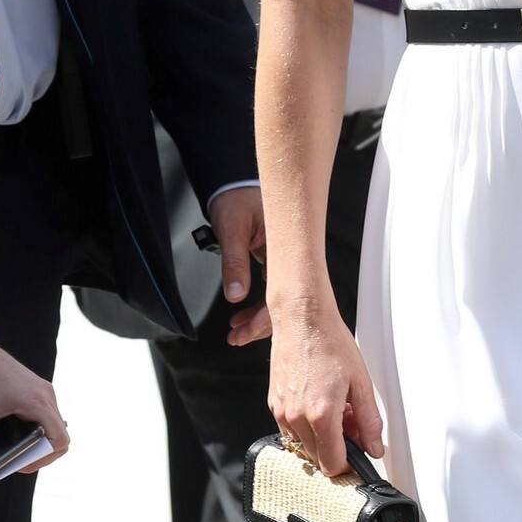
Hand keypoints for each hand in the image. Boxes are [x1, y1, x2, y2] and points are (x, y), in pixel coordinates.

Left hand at [0, 338, 67, 493]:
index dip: (44, 460)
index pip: (60, 441)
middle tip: (15, 463)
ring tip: (13, 451)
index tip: (21, 465)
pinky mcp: (35, 389)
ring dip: (38, 443)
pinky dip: (34, 431)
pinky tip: (12, 436)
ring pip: (53, 427)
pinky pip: (45, 417)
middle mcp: (45, 395)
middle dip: (40, 455)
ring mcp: (42, 390)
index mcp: (36, 401)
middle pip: (59, 437)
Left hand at [209, 186, 270, 342]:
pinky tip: (242, 313)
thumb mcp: (232, 229)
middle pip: (283, 300)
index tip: (249, 330)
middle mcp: (289, 255)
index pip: (283, 291)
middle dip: (260, 324)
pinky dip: (256, 303)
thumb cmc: (237, 197)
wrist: (234, 184)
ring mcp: (284, 259)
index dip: (267, 316)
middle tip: (238, 337)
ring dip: (257, 316)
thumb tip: (235, 295)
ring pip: (277, 297)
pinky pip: (271, 288)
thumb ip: (234, 262)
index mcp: (285, 244)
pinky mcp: (275, 261)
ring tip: (237, 331)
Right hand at [268, 294, 383, 475]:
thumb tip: (374, 447)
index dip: (348, 463)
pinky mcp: (273, 404)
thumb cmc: (330, 343)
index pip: (333, 464)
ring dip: (320, 437)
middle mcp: (297, 417)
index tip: (356, 453)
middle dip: (336, 447)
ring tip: (334, 409)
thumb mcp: (361, 383)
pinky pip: (291, 430)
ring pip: (303, 445)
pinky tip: (318, 403)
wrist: (302, 319)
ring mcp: (281, 412)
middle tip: (349, 423)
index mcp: (322, 415)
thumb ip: (369, 421)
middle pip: (318, 458)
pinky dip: (306, 425)